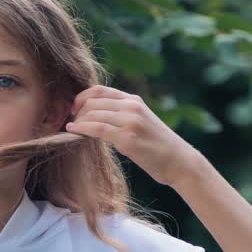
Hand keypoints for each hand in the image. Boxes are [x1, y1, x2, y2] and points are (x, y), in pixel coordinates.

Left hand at [66, 86, 202, 186]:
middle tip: (71, 122)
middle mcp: (132, 106)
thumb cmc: (157, 145)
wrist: (179, 161)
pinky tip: (72, 131)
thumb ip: (121, 114)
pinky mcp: (127, 138)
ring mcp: (130, 121)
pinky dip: (81, 129)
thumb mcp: (141, 121)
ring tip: (72, 128)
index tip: (73, 109)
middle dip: (77, 111)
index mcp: (134, 100)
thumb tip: (93, 116)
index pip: (99, 90)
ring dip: (77, 121)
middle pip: (92, 101)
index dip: (81, 97)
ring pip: (92, 114)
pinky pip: (97, 129)